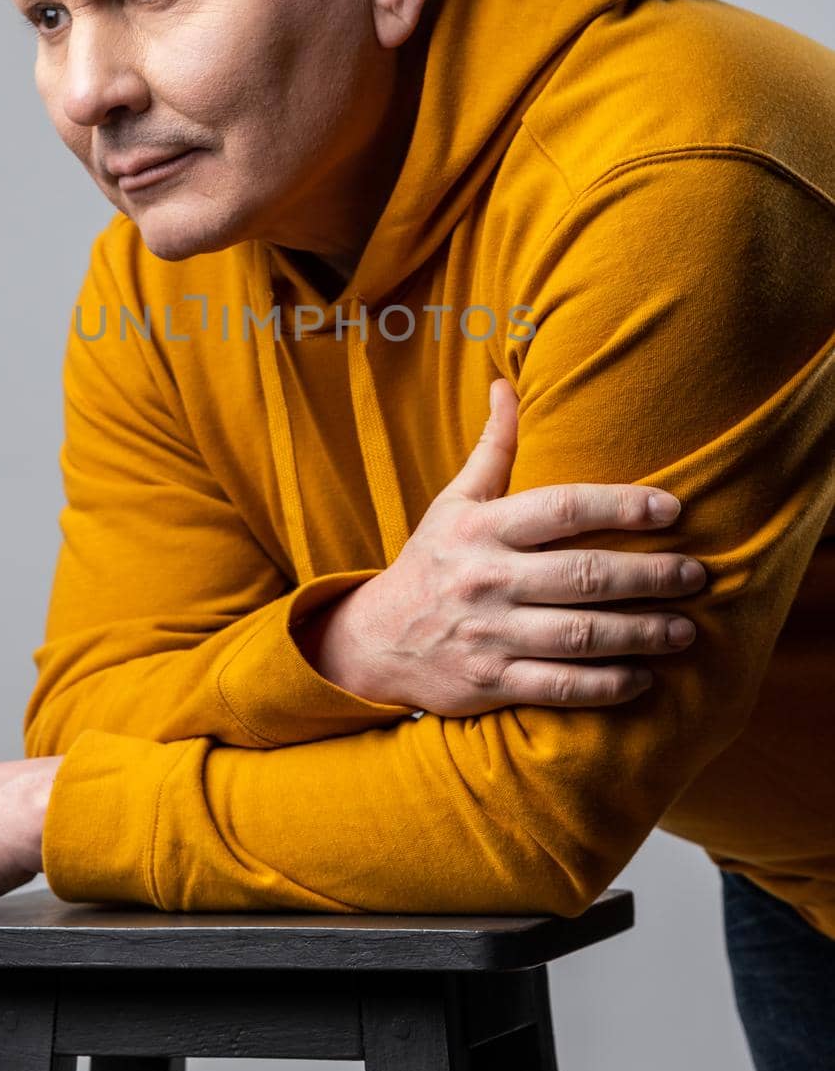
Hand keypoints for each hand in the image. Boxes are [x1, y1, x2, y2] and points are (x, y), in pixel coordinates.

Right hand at [294, 376, 705, 715]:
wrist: (374, 640)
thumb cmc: (432, 561)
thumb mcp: (454, 500)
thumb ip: (493, 448)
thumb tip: (507, 384)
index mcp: (482, 528)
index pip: (561, 508)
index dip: (620, 506)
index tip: (672, 508)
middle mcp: (486, 579)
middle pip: (582, 575)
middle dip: (649, 576)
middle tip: (696, 574)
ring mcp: (490, 634)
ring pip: (580, 636)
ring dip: (641, 633)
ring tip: (686, 630)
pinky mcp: (492, 683)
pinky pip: (560, 687)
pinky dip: (606, 686)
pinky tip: (644, 678)